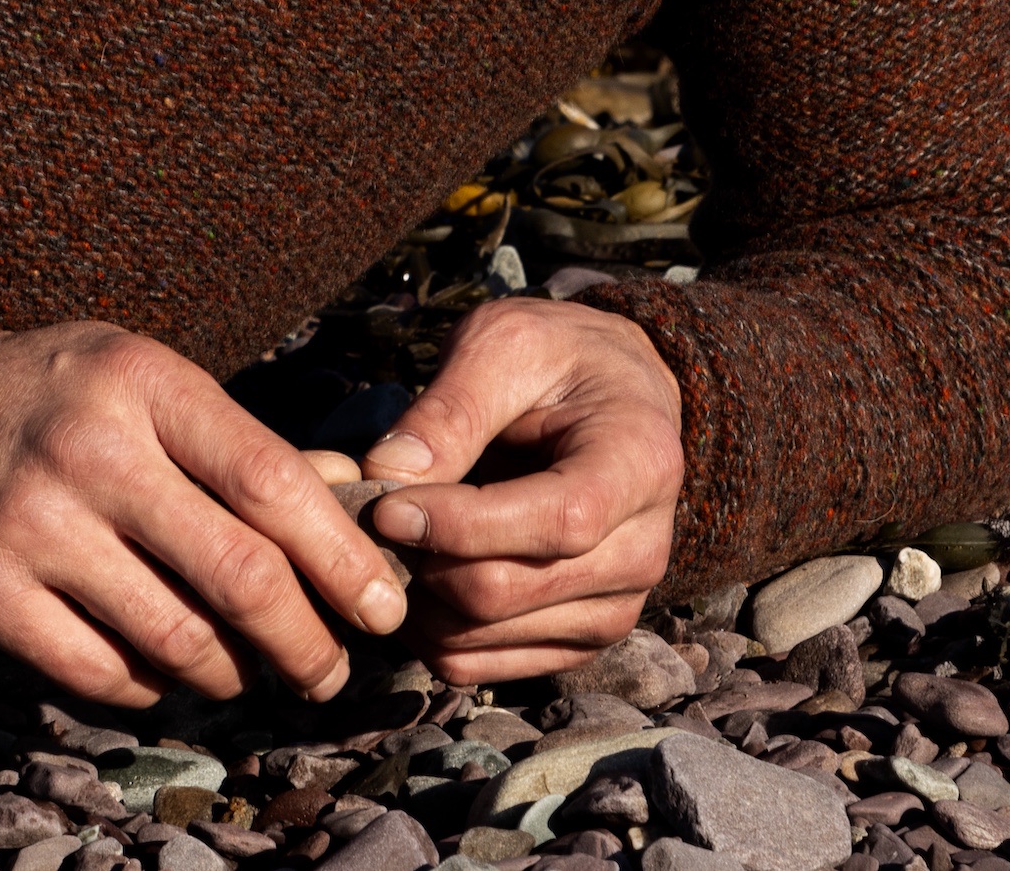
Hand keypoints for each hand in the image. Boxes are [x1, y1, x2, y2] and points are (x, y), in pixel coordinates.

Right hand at [0, 280, 411, 706]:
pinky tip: (161, 672)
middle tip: (330, 670)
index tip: (383, 604)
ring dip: (230, 673)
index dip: (343, 557)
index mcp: (142, 382)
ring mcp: (32, 526)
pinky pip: (101, 673)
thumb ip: (224, 439)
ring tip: (245, 673)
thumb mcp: (128, 373)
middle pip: (241, 573)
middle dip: (308, 641)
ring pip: (178, 637)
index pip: (273, 481)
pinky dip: (149, 686)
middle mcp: (92, 452)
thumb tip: (347, 508)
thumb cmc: (31, 396)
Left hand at [357, 294, 682, 683]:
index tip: (386, 505)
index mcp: (639, 465)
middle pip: (504, 591)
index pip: (555, 523)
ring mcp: (612, 609)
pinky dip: (425, 631)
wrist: (612, 400)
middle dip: (419, 559)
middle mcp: (641, 552)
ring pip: (480, 637)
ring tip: (389, 540)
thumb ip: (451, 408)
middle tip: (368, 519)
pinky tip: (413, 574)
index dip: (461, 525)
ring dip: (414, 597)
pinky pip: (476, 665)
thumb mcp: (506, 345)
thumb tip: (385, 474)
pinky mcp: (574, 643)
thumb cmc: (558, 361)